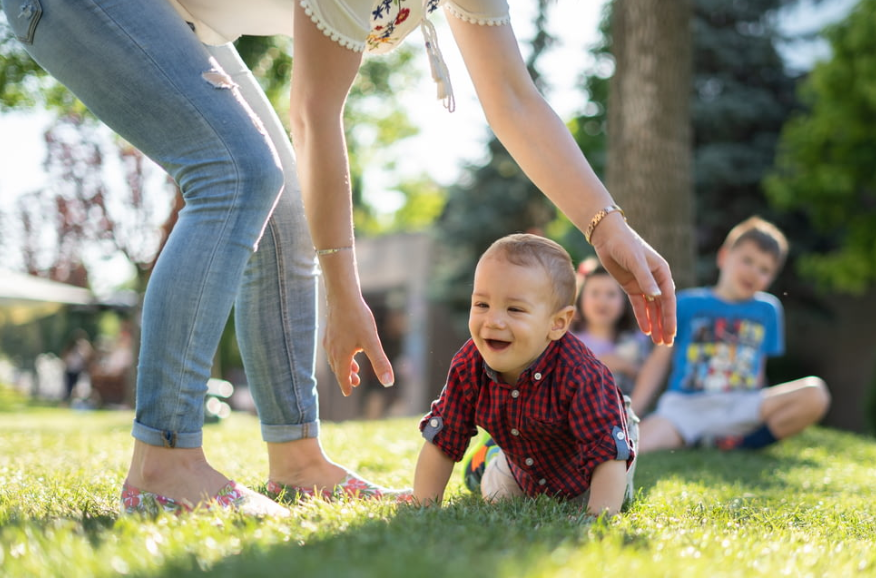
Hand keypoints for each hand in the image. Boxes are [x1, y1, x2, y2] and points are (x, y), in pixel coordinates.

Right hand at [322, 292, 393, 395]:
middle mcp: (332, 349)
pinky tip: (348, 347)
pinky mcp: (330, 330)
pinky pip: (333, 347)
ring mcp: (330, 339)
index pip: (342, 375)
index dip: (346, 385)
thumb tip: (388, 383)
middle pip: (338, 368)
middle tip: (355, 383)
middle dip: (346, 377)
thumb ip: (380, 362)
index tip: (348, 393)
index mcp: (341, 355)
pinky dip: (340, 354)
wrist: (342, 296)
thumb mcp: (372, 342)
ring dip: (344, 365)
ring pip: (335, 358)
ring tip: (354, 368)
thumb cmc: (357, 318)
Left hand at [589, 214, 676, 344]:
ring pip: (651, 309)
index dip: (669, 317)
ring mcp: (643, 284)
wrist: (608, 237)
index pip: (668, 299)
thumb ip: (645, 279)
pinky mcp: (631, 286)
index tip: (671, 333)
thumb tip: (657, 297)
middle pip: (662, 307)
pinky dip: (642, 317)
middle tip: (667, 344)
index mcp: (662, 273)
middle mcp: (655, 280)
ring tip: (657, 341)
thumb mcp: (635, 261)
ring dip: (655, 324)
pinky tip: (645, 330)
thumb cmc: (625, 244)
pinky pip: (639, 306)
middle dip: (664, 325)